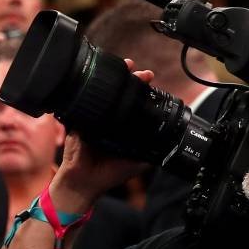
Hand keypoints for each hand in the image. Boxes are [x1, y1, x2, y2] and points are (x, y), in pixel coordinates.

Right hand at [52, 61, 154, 211]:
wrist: (83, 182)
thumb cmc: (108, 175)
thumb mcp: (136, 163)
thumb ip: (149, 153)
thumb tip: (168, 145)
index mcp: (122, 127)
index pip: (134, 104)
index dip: (143, 92)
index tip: (151, 83)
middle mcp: (109, 120)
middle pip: (120, 94)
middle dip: (132, 79)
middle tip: (143, 74)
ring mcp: (94, 118)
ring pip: (104, 94)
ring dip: (114, 78)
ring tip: (127, 66)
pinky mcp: (79, 120)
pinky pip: (84, 103)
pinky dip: (90, 89)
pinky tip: (99, 78)